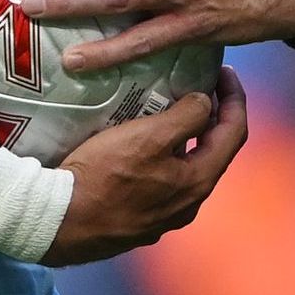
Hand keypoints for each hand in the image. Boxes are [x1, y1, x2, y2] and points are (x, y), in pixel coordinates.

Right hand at [42, 74, 247, 263]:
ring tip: (172, 115)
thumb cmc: (105, 175)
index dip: (234, 98)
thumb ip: (187, 117)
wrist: (59, 220)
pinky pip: (163, 185)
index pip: (234, 133)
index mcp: (198, 181)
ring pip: (187, 170)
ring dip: (187, 141)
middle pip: (213, 153)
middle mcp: (189, 204)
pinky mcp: (139, 223)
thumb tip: (205, 104)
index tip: (224, 72)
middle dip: (212, 119)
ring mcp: (164, 218)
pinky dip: (165, 160)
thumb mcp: (149, 136)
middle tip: (200, 89)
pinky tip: (144, 150)